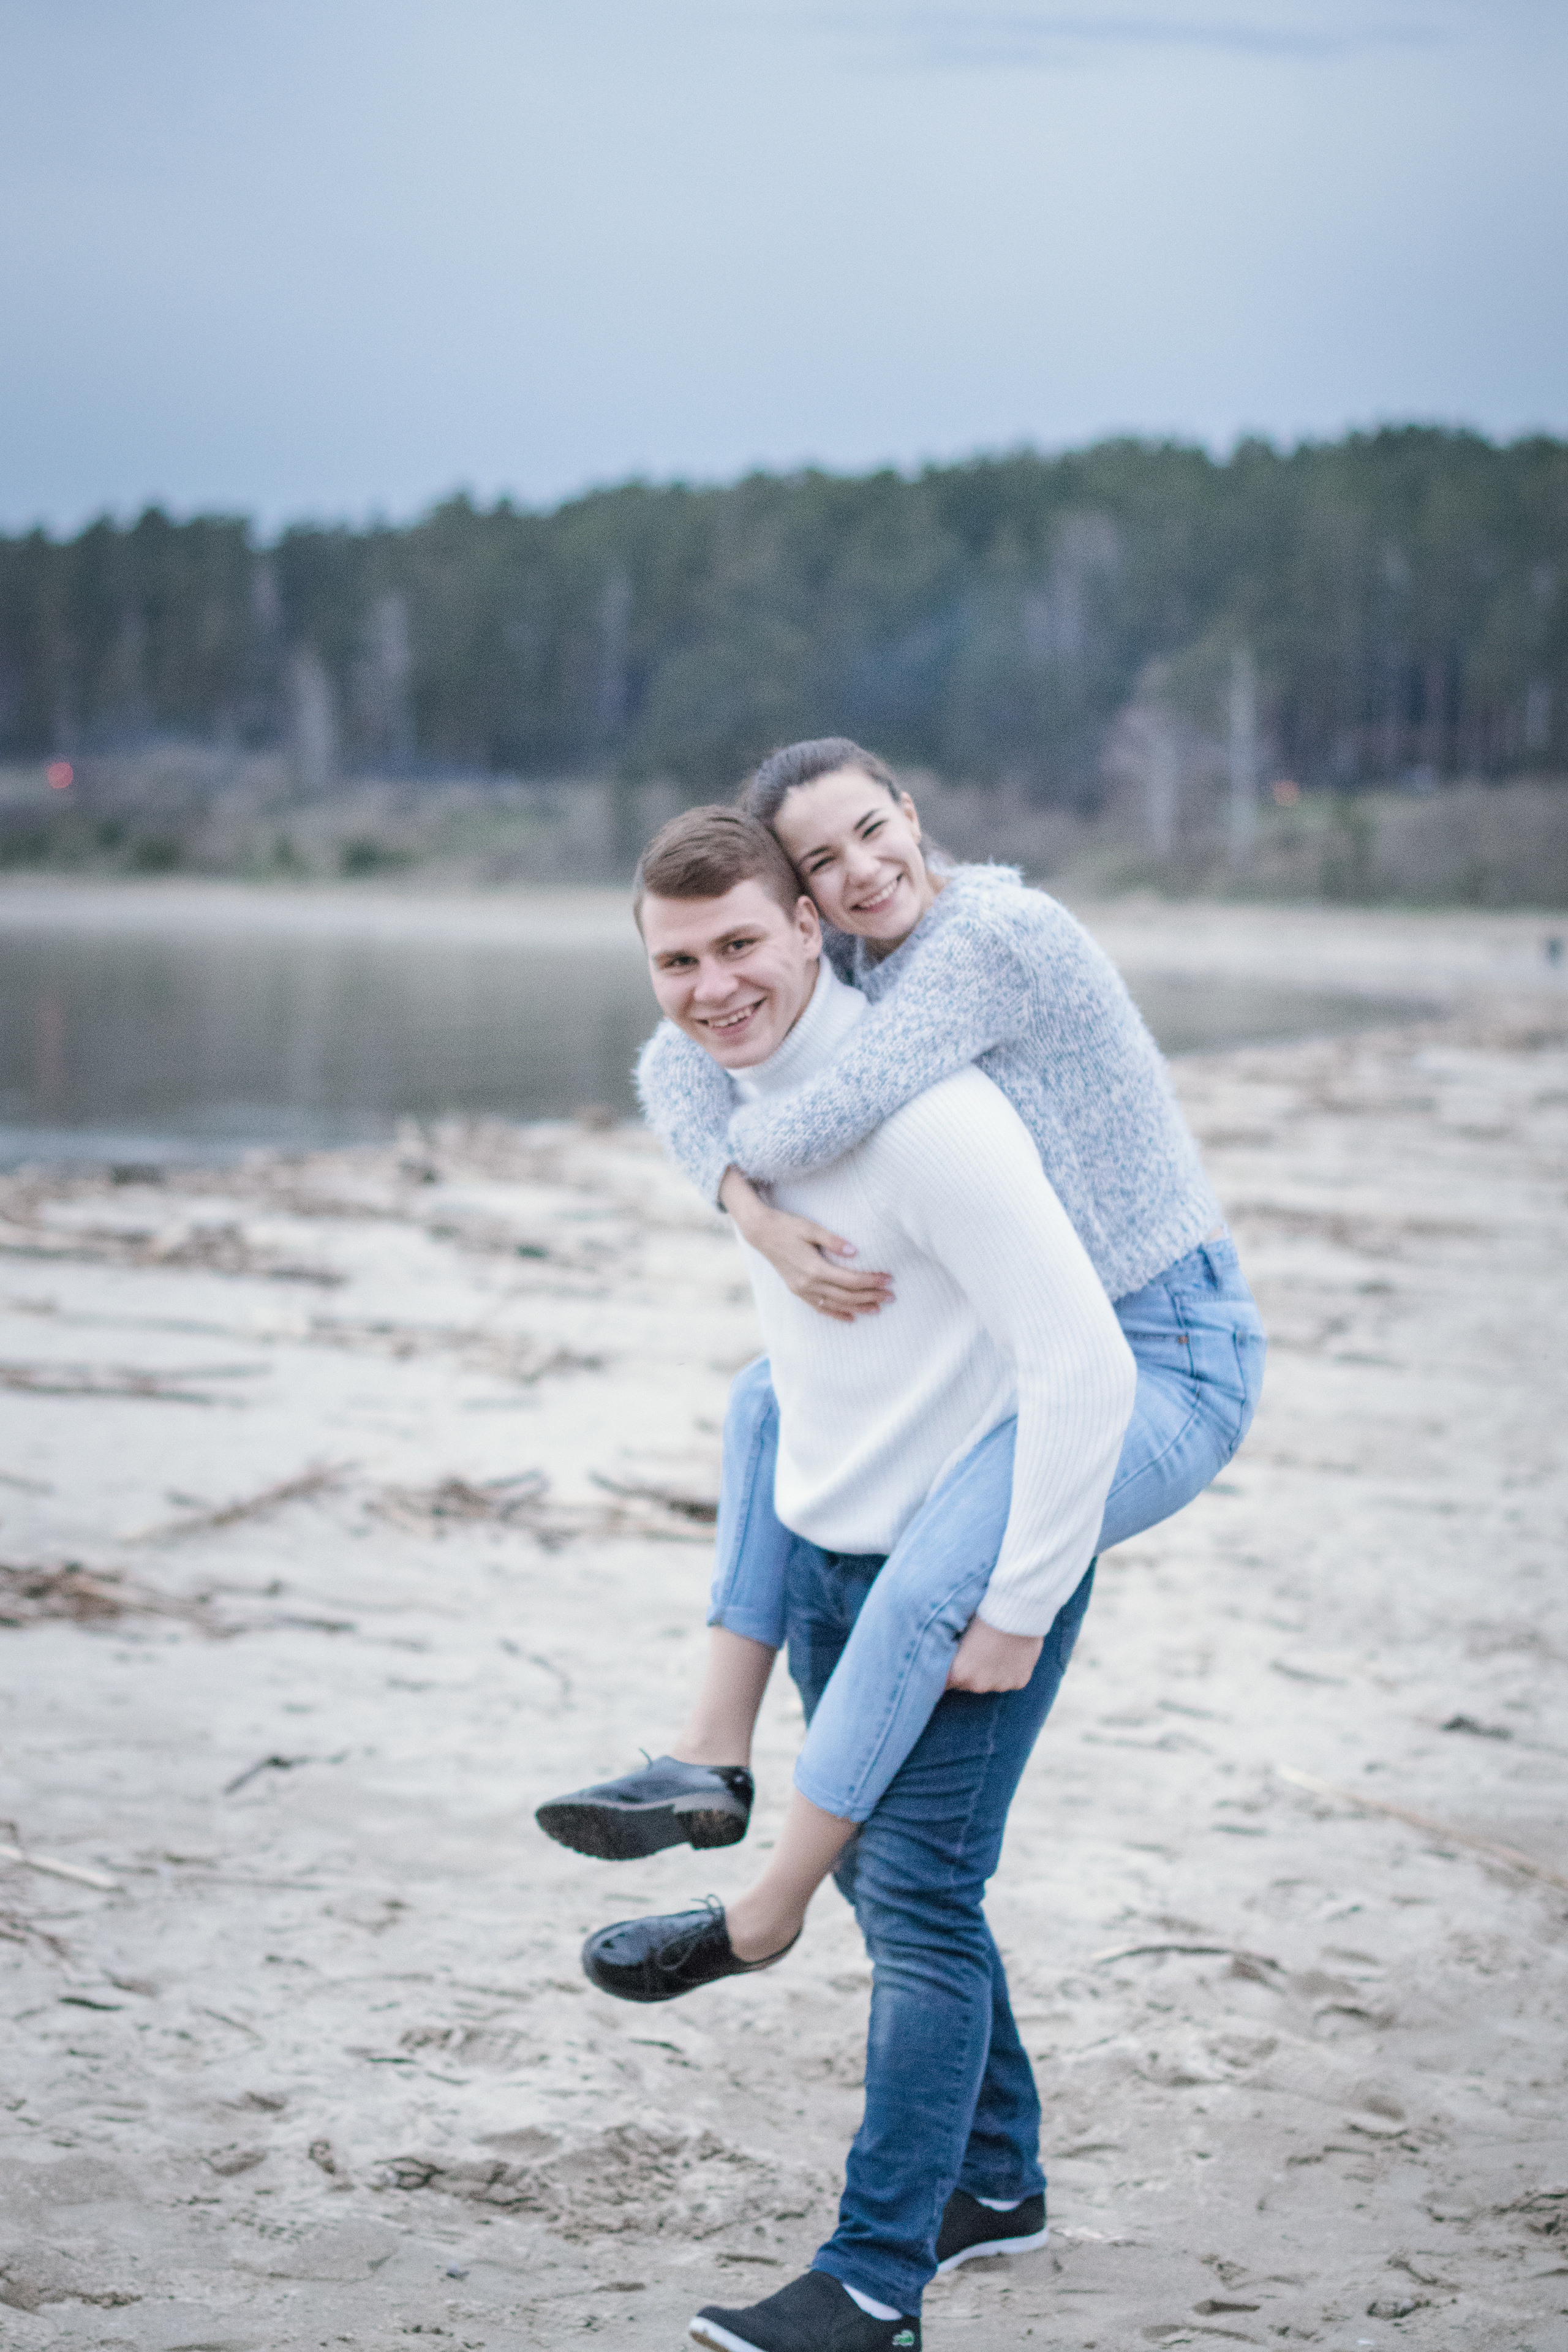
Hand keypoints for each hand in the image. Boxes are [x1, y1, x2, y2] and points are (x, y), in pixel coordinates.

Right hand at [720, 1168, 892, 1323]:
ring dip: (857, 1308)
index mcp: (814, 1268)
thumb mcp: (811, 1228)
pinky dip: (836, 1314)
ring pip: (835, 1305)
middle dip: (871, 1297)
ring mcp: (802, 1290)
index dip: (871, 1281)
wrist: (760, 1233)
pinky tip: (850, 1318)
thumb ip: (833, 1240)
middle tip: (891, 1296)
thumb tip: (854, 1251)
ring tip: (877, 1309)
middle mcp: (809, 1284)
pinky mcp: (797, 1290)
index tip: (888, 1279)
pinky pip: (820, 1307)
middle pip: (846, 1295)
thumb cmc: (787, 1226)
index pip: (850, 1280)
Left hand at [945, 1619, 1042, 1692]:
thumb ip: (954, 1654)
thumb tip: (952, 1657)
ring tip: (996, 1651)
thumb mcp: (959, 1634)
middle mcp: (978, 1685)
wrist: (1015, 1613)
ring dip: (991, 1673)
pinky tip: (1011, 1654)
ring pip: (991, 1683)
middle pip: (969, 1684)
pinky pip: (1010, 1680)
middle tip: (977, 1652)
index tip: (956, 1661)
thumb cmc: (983, 1617)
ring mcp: (1000, 1686)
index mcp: (959, 1674)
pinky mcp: (1019, 1682)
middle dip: (970, 1673)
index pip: (946, 1682)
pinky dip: (1010, 1671)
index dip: (950, 1671)